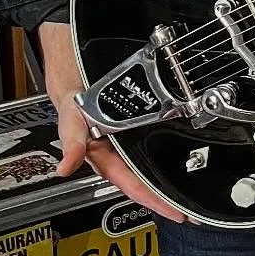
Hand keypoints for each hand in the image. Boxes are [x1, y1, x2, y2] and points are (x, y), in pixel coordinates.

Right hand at [37, 21, 188, 223]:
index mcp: (99, 148)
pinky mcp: (132, 115)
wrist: (74, 43)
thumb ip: (70, 137)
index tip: (173, 212)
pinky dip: (164, 148)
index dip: (150, 199)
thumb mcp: (69, 107)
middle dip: (161, 195)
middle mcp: (112, 143)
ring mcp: (122, 131)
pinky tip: (179, 155)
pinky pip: (149, 137)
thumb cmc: (70, 74)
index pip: (128, 182)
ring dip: (163, 177)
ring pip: (145, 162)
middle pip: (140, 178)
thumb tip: (65, 167)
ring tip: (186, 191)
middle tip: (189, 211)